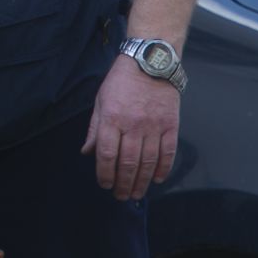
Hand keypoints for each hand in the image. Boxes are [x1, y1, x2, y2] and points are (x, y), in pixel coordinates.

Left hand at [81, 53, 181, 200]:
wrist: (150, 62)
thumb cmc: (122, 81)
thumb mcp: (101, 100)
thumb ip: (95, 128)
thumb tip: (87, 152)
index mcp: (112, 118)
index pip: (107, 154)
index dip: (105, 174)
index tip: (104, 184)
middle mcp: (133, 124)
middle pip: (128, 163)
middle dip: (123, 184)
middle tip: (120, 196)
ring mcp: (153, 125)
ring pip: (148, 162)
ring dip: (142, 182)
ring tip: (136, 193)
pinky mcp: (170, 125)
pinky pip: (168, 152)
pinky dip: (163, 169)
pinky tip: (157, 179)